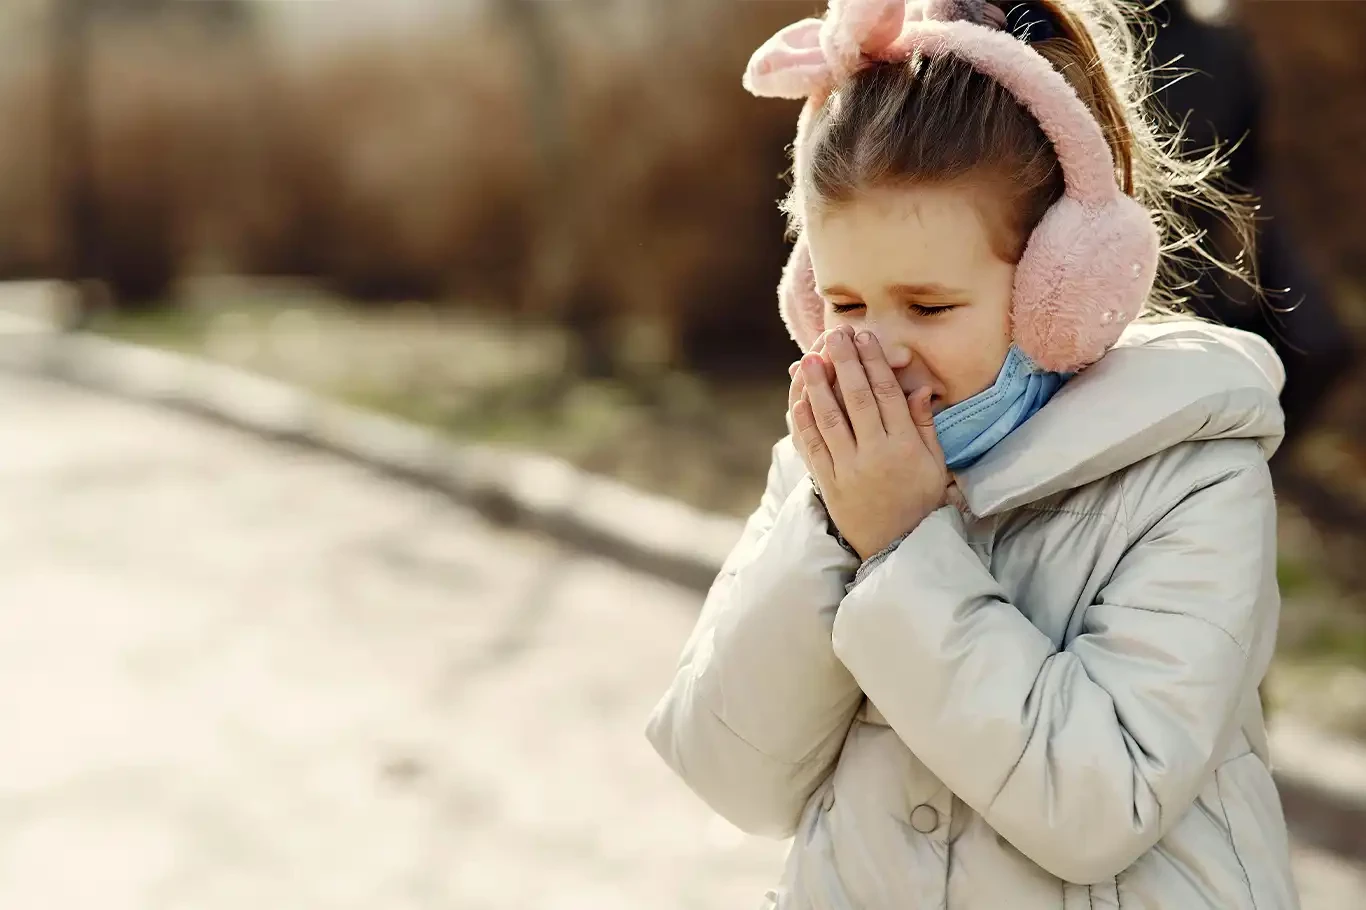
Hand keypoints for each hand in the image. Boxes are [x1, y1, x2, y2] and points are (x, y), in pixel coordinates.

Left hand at [788, 326, 948, 559]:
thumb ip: (924, 426)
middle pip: (856, 399)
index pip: (887, 395)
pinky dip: (804, 422)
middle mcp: (875, 455)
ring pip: (829, 420)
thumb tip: (920, 388)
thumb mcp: (935, 465)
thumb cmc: (919, 502)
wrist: (895, 547)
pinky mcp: (828, 483)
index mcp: (904, 447)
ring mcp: (848, 470)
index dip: (874, 363)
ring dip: (817, 386)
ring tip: (809, 359)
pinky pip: (812, 447)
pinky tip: (799, 399)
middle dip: (845, 363)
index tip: (865, 338)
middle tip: (835, 334)